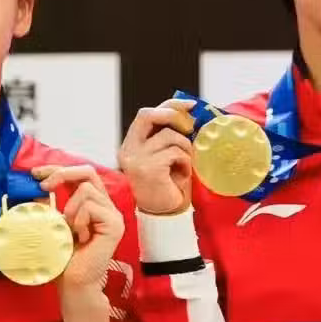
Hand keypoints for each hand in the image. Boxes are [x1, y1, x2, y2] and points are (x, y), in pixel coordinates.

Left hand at [33, 165, 124, 291]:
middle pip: (88, 172)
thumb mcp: (51, 224)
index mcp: (92, 204)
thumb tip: (34, 187)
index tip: (36, 173)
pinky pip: (91, 206)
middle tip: (43, 186)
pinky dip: (78, 219)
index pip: (80, 174)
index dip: (58, 168)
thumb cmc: (62, 258)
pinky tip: (80, 237)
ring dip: (69, 208)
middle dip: (62, 174)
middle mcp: (106, 206)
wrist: (73, 283)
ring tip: (69, 229)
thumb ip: (48, 205)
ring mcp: (113, 215)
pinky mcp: (115, 224)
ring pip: (86, 189)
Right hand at [118, 98, 195, 214]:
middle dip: (174, 115)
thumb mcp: (168, 155)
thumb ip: (171, 136)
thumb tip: (191, 114)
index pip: (147, 114)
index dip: (170, 105)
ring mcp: (137, 159)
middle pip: (149, 115)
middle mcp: (129, 150)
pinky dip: (186, 162)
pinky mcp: (149, 169)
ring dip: (186, 148)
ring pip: (170, 136)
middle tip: (190, 127)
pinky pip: (175, 152)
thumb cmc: (169, 186)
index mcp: (132, 145)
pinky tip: (183, 174)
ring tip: (185, 164)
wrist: (165, 216)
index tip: (190, 105)